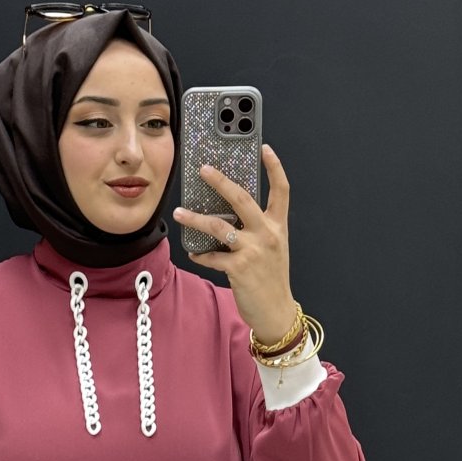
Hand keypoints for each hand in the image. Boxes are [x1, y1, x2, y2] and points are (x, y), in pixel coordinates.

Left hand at [172, 145, 296, 342]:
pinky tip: (193, 253)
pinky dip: (200, 255)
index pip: (281, 190)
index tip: (265, 148)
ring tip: (180, 213)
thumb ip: (257, 229)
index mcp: (277, 226)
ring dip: (195, 219)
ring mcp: (253, 251)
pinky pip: (212, 257)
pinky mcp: (238, 269)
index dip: (274, 167)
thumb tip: (229, 214)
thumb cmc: (271, 279)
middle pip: (242, 198)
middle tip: (203, 170)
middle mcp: (267, 234)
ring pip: (218, 226)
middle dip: (220, 181)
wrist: (276, 311)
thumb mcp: (272, 248)